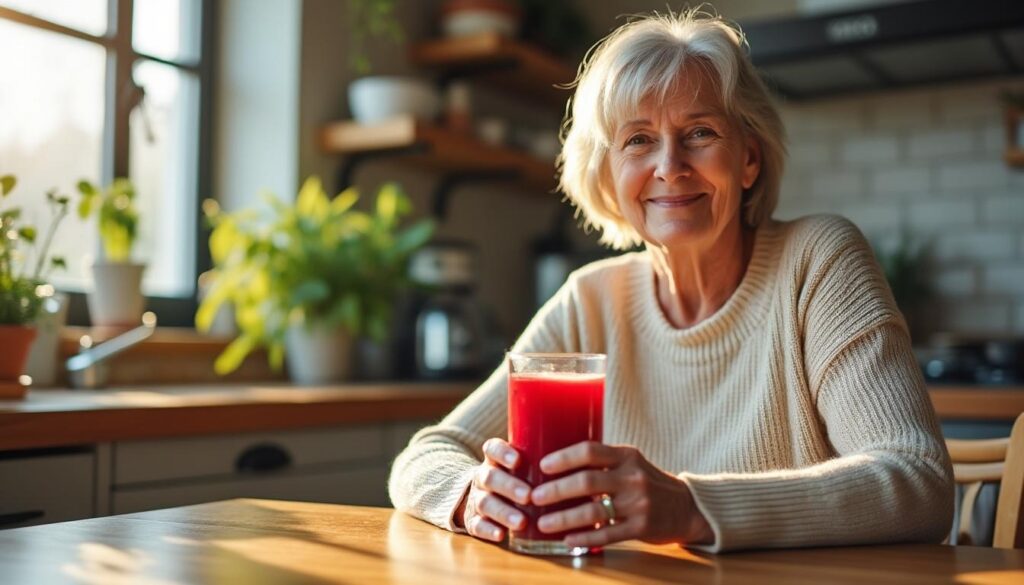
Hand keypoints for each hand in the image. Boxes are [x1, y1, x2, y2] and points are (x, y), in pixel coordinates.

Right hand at [454, 438, 531, 542]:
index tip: (517, 460)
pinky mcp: (472, 520)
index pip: (492, 448)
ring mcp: (475, 499)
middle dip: (509, 486)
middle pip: (490, 478)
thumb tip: (577, 445)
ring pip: (485, 503)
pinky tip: (501, 535)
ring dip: (503, 512)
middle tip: (527, 495)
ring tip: (521, 521)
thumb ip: (535, 457)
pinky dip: (488, 530)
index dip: (503, 453)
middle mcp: (482, 477)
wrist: (478, 495)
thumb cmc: (511, 478)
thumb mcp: (517, 465)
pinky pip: (477, 525)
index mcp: (493, 460)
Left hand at [530, 442, 712, 548]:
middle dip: (556, 490)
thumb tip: (557, 465)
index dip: (564, 457)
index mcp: (626, 456)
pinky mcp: (642, 527)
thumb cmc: (647, 483)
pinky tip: (567, 540)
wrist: (686, 507)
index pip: (590, 450)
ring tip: (543, 523)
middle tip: (534, 497)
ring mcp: (638, 503)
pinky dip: (584, 538)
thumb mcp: (630, 464)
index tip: (543, 465)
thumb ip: (602, 463)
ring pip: (594, 511)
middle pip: (587, 481)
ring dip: (564, 518)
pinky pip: (607, 535)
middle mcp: (632, 477)